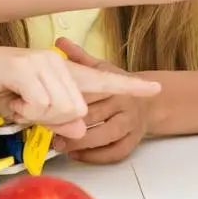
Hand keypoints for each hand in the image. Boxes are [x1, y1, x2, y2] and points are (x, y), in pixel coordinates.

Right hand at [0, 45, 159, 139]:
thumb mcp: (24, 111)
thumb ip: (55, 118)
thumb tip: (81, 125)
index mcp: (59, 71)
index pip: (100, 79)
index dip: (128, 86)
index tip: (154, 88)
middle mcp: (56, 62)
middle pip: (76, 108)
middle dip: (50, 120)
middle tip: (22, 108)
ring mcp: (42, 62)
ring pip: (61, 108)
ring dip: (33, 115)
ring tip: (13, 100)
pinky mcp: (26, 67)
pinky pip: (40, 105)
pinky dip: (22, 110)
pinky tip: (9, 98)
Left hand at [52, 38, 152, 163]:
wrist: (151, 102)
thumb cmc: (119, 85)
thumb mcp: (102, 68)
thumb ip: (80, 57)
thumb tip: (59, 41)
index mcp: (116, 85)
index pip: (91, 92)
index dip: (68, 98)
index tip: (48, 101)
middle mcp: (125, 105)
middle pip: (95, 115)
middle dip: (69, 122)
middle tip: (46, 127)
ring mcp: (131, 125)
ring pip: (105, 136)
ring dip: (80, 143)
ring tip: (59, 145)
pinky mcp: (132, 143)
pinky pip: (113, 154)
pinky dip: (94, 157)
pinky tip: (76, 155)